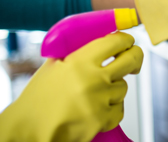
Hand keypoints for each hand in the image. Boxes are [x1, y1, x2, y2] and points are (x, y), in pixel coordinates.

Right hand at [0, 32, 142, 141]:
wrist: (29, 132)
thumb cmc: (37, 100)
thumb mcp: (53, 67)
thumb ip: (75, 54)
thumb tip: (98, 43)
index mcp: (81, 61)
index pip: (116, 41)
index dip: (126, 39)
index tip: (128, 41)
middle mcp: (95, 79)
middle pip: (131, 59)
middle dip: (135, 58)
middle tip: (133, 60)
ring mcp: (101, 100)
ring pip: (123, 87)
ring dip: (114, 89)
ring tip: (94, 94)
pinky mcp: (103, 119)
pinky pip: (119, 109)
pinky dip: (112, 109)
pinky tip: (97, 109)